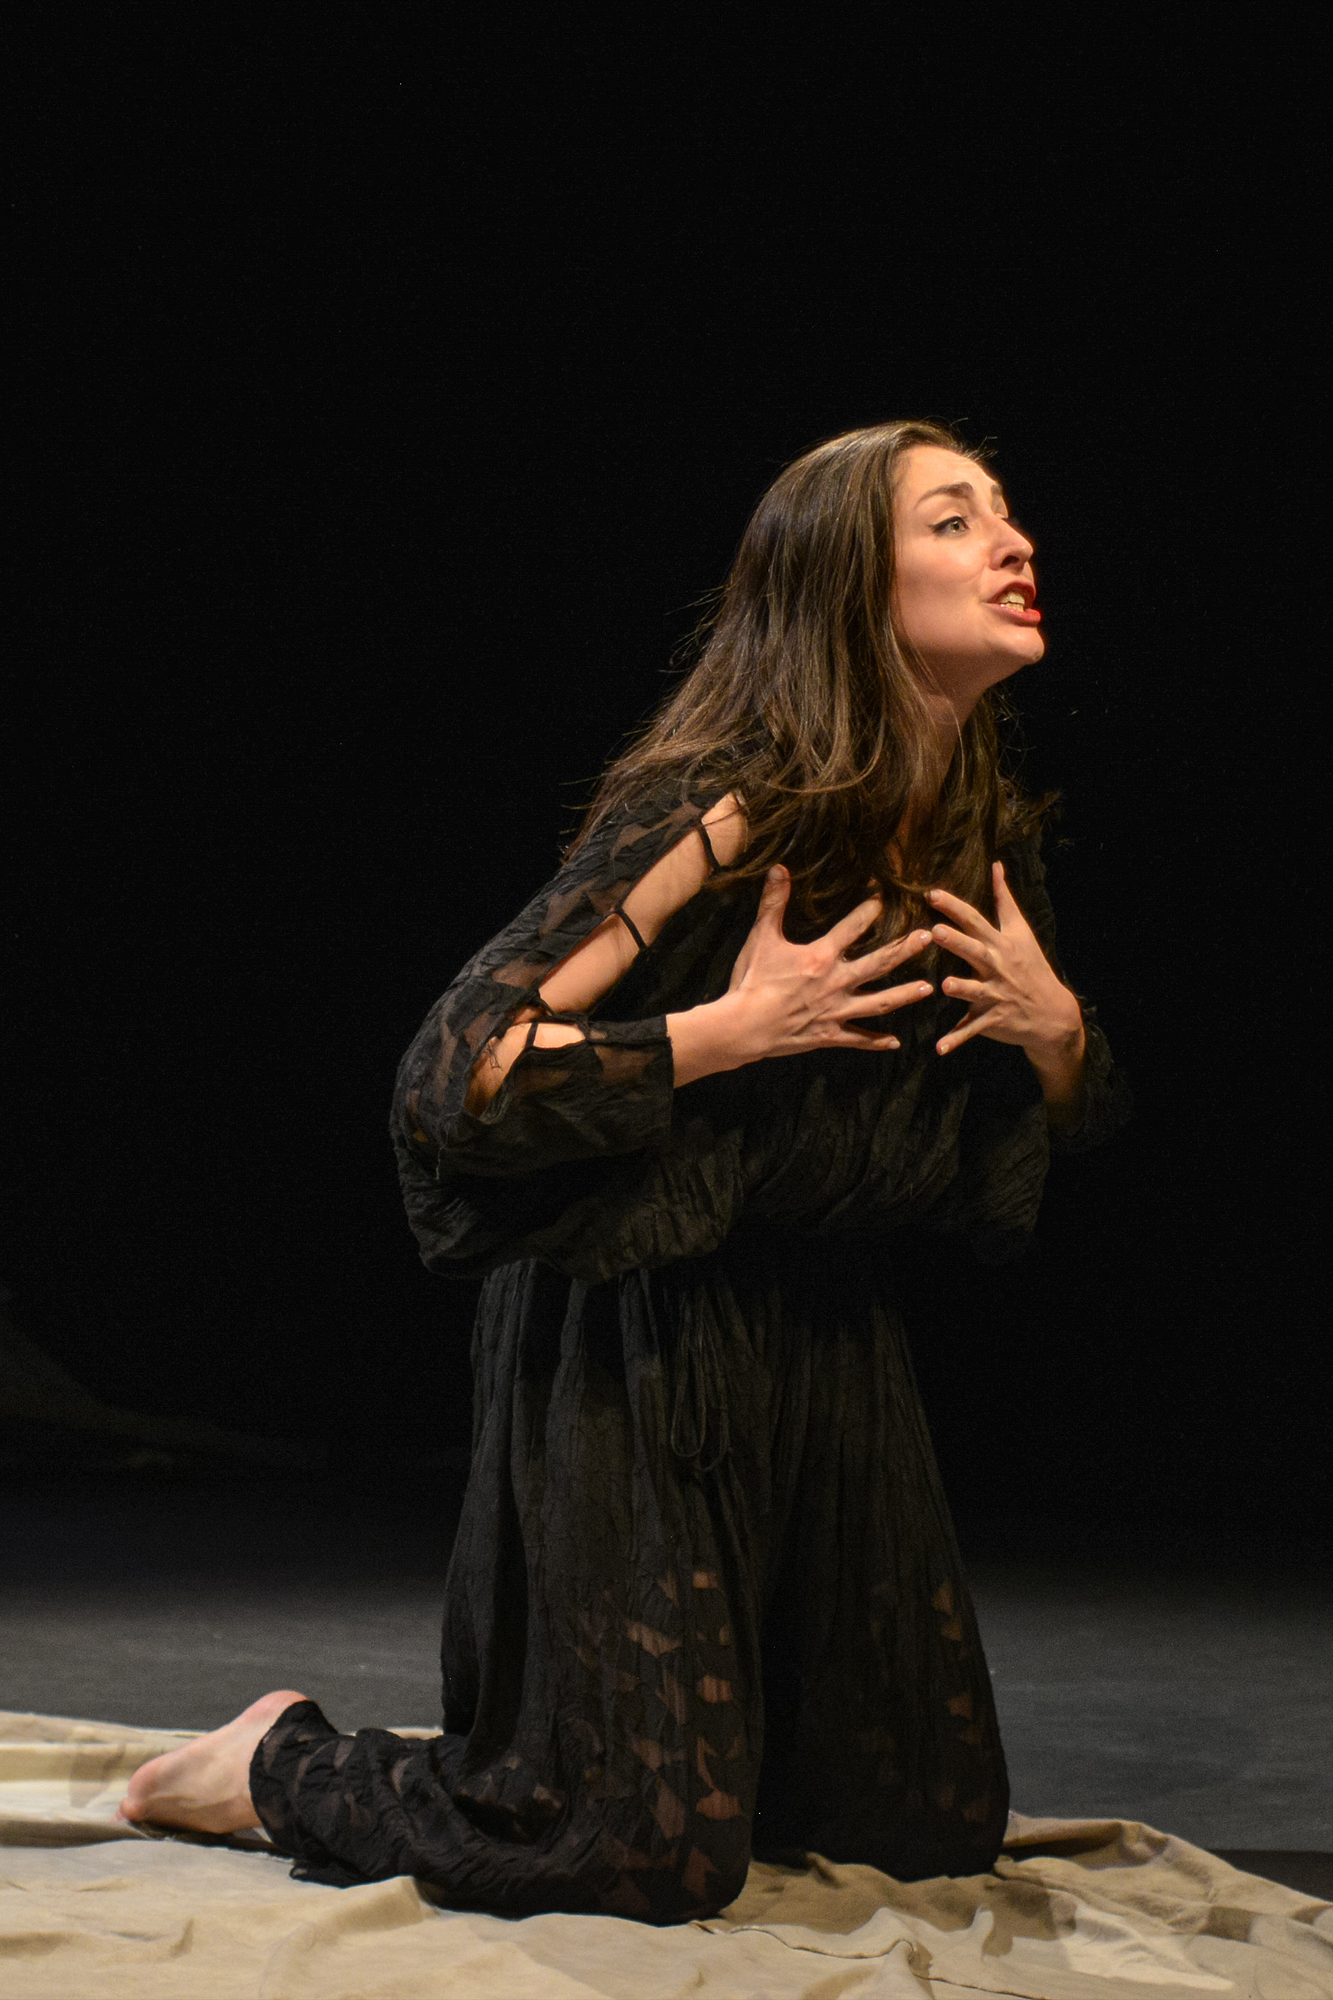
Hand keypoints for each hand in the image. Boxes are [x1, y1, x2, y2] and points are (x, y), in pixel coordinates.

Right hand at [721, 866, 934, 1062]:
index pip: (853, 927)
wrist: (744, 1027)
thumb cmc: (752, 980)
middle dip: (905, 949)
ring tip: (927, 989)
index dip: (869, 910)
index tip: (884, 898)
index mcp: (822, 956)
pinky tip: (895, 1042)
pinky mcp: (829, 1035)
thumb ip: (773, 903)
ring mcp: (836, 1011)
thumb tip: (779, 868)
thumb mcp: (761, 937)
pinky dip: (877, 1041)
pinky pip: (858, 1039)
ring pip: (879, 1003)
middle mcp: (837, 982)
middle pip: (879, 963)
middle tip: (929, 938)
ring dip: (905, 995)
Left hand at [929, 862, 1084, 1067]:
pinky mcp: (992, 1020)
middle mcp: (997, 967)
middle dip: (956, 942)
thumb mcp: (1021, 931)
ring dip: (961, 989)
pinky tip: (938, 1049)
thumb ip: (1004, 898)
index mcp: (1001, 944)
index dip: (954, 907)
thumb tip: (995, 864)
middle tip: (934, 932)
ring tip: (944, 986)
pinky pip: (972, 1030)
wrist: (1053, 1012)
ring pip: (974, 991)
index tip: (931, 894)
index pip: (975, 920)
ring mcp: (995, 995)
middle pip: (974, 951)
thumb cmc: (1031, 966)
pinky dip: (956, 1040)